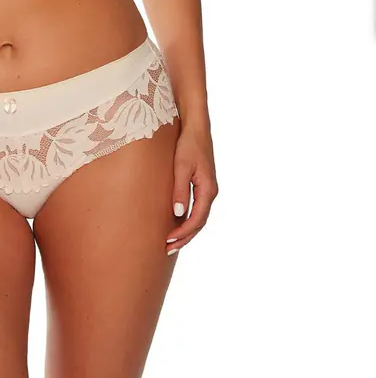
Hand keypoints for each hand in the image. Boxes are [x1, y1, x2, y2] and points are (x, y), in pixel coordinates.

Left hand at [165, 121, 217, 253]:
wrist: (196, 128)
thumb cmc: (188, 144)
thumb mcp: (181, 167)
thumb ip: (180, 190)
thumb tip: (178, 214)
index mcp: (208, 190)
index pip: (197, 219)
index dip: (183, 232)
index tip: (168, 240)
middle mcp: (210, 192)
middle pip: (199, 223)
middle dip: (184, 237)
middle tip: (167, 249)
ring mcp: (207, 189)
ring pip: (199, 217)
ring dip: (186, 231)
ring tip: (170, 243)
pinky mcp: (202, 185)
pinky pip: (196, 208)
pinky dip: (187, 220)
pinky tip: (176, 224)